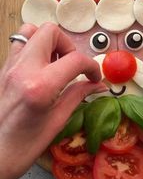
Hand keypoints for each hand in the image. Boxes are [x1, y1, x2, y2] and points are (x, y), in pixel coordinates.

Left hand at [0, 23, 105, 178]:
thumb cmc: (22, 147)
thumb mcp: (56, 122)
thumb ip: (77, 95)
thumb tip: (97, 85)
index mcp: (40, 85)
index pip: (75, 59)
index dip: (92, 66)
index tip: (94, 77)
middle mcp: (22, 69)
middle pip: (50, 32)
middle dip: (68, 45)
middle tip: (73, 66)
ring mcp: (9, 66)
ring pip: (30, 31)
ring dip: (48, 41)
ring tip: (56, 63)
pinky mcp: (2, 69)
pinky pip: (19, 44)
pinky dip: (34, 48)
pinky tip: (41, 68)